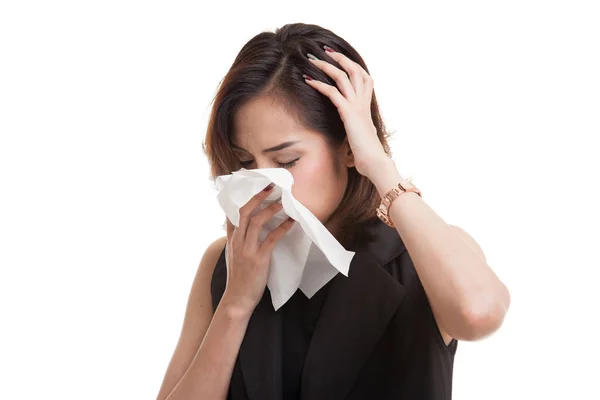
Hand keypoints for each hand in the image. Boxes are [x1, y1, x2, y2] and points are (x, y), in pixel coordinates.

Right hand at [222, 183, 295, 314]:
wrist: (237, 299)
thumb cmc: (239, 278)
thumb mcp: (233, 255)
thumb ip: (238, 240)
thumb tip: (247, 228)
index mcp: (231, 239)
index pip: (233, 213)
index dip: (243, 198)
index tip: (254, 186)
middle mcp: (237, 241)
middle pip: (244, 212)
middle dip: (257, 197)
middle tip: (270, 187)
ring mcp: (247, 250)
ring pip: (256, 222)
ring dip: (270, 209)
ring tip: (282, 201)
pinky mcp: (258, 259)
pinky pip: (271, 239)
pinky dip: (282, 228)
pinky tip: (291, 222)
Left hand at [304, 46, 388, 177]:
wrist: (374, 161)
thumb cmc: (366, 155)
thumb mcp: (359, 138)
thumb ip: (353, 132)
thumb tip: (349, 140)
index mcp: (366, 106)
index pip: (364, 77)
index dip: (352, 65)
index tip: (339, 59)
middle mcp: (363, 102)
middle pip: (354, 70)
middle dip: (340, 58)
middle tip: (324, 50)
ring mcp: (357, 106)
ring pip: (342, 76)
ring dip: (326, 66)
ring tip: (311, 59)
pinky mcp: (348, 112)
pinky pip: (332, 92)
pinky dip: (319, 84)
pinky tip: (308, 80)